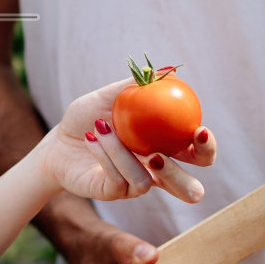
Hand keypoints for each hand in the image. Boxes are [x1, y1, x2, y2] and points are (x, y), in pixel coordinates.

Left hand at [44, 79, 217, 203]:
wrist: (57, 142)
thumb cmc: (88, 119)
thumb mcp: (109, 96)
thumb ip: (137, 86)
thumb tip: (167, 70)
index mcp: (166, 146)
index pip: (198, 154)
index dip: (206, 147)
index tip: (200, 130)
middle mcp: (157, 170)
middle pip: (189, 186)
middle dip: (183, 175)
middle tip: (159, 154)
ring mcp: (136, 184)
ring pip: (149, 183)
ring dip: (123, 152)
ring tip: (104, 127)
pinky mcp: (114, 193)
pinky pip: (119, 179)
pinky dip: (105, 154)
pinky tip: (92, 138)